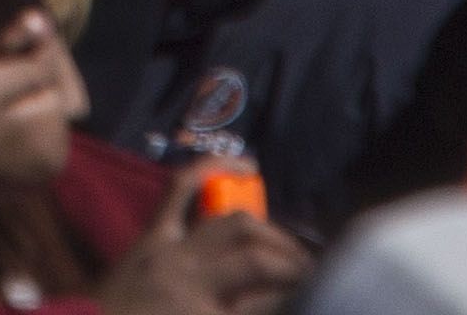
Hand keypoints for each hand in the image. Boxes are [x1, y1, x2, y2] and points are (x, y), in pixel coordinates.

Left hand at [98, 165, 310, 314]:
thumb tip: (276, 301)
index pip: (269, 300)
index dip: (297, 293)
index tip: (315, 293)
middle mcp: (191, 281)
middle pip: (256, 258)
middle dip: (292, 262)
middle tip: (313, 271)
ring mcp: (169, 251)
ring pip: (232, 223)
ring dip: (269, 232)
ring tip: (289, 247)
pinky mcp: (151, 235)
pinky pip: (180, 189)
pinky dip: (210, 169)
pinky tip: (245, 165)